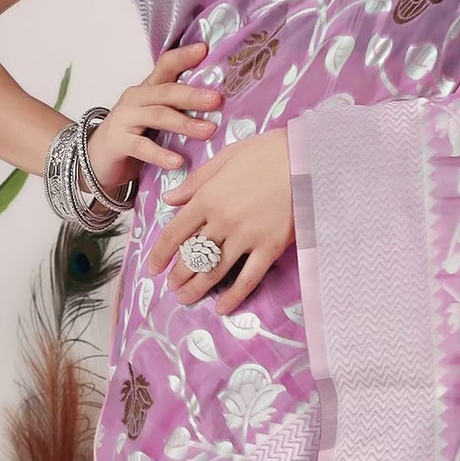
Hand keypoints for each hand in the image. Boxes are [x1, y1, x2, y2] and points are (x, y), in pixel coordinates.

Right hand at [85, 40, 221, 196]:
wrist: (96, 158)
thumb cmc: (134, 134)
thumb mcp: (156, 116)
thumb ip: (178, 108)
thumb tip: (219, 103)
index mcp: (148, 89)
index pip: (165, 66)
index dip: (183, 57)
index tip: (204, 49)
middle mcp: (136, 98)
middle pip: (166, 92)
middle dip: (192, 95)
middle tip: (217, 100)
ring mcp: (125, 118)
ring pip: (157, 116)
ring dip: (184, 123)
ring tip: (207, 131)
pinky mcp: (117, 141)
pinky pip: (141, 147)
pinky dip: (160, 154)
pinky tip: (177, 162)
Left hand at [143, 128, 294, 314]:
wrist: (306, 159)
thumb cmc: (267, 153)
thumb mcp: (226, 158)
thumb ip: (196, 181)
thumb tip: (170, 199)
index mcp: (207, 198)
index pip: (174, 232)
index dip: (160, 254)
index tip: (153, 268)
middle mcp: (222, 221)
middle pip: (192, 256)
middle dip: (178, 275)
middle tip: (171, 287)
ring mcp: (246, 237)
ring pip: (214, 270)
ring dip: (196, 288)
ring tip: (185, 299)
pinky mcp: (269, 248)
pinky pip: (248, 278)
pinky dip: (234, 296)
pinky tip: (222, 308)